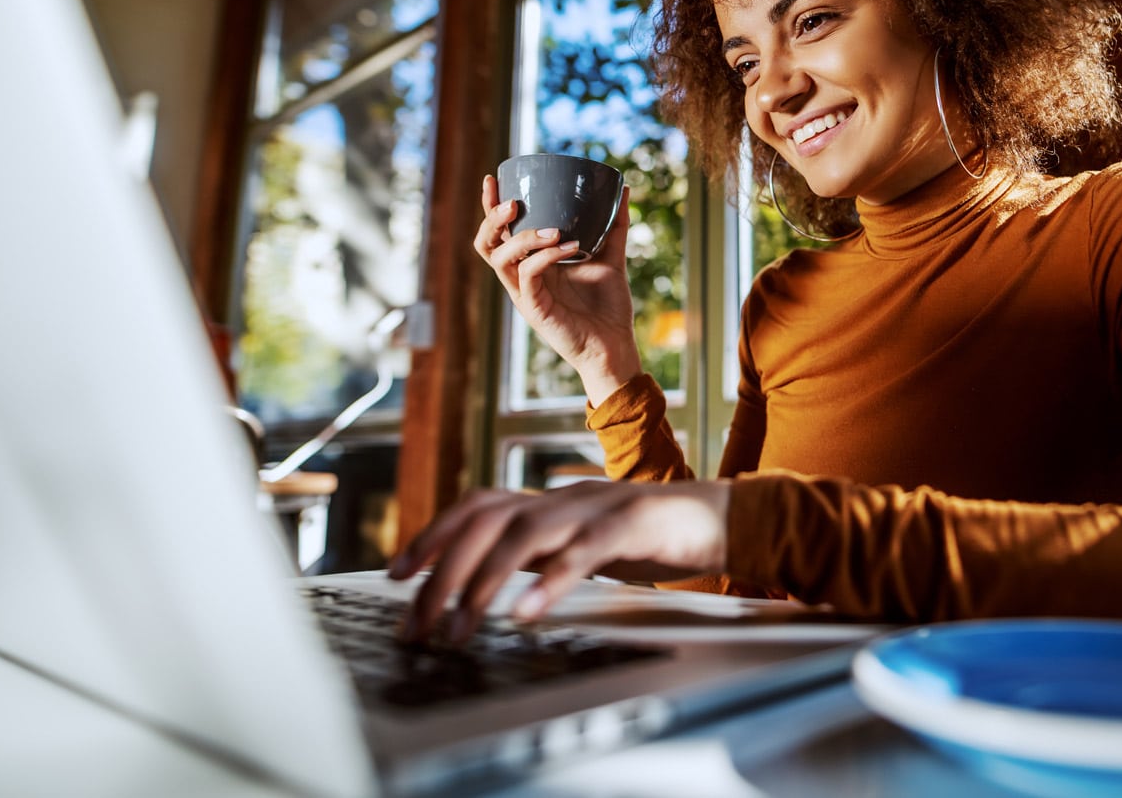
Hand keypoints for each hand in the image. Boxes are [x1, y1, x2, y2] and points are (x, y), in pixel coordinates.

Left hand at [388, 479, 731, 638]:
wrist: (724, 516)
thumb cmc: (652, 537)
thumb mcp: (583, 542)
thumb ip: (541, 551)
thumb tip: (484, 581)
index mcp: (550, 500)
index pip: (476, 505)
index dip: (432, 533)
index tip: (397, 573)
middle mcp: (564, 497)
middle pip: (486, 519)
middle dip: (442, 570)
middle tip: (418, 621)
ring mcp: (596, 507)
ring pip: (523, 532)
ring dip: (482, 581)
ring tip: (460, 625)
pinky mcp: (632, 524)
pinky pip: (583, 551)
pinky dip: (549, 581)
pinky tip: (526, 612)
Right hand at [474, 174, 641, 403]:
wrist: (615, 345)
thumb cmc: (608, 307)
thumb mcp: (611, 257)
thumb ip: (614, 225)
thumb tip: (624, 190)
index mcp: (532, 264)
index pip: (501, 232)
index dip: (490, 206)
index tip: (494, 178)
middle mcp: (522, 277)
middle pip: (487, 244)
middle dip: (492, 218)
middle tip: (514, 202)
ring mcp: (525, 294)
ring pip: (500, 259)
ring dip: (522, 237)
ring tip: (553, 228)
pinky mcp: (534, 309)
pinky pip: (527, 276)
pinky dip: (545, 256)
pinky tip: (569, 245)